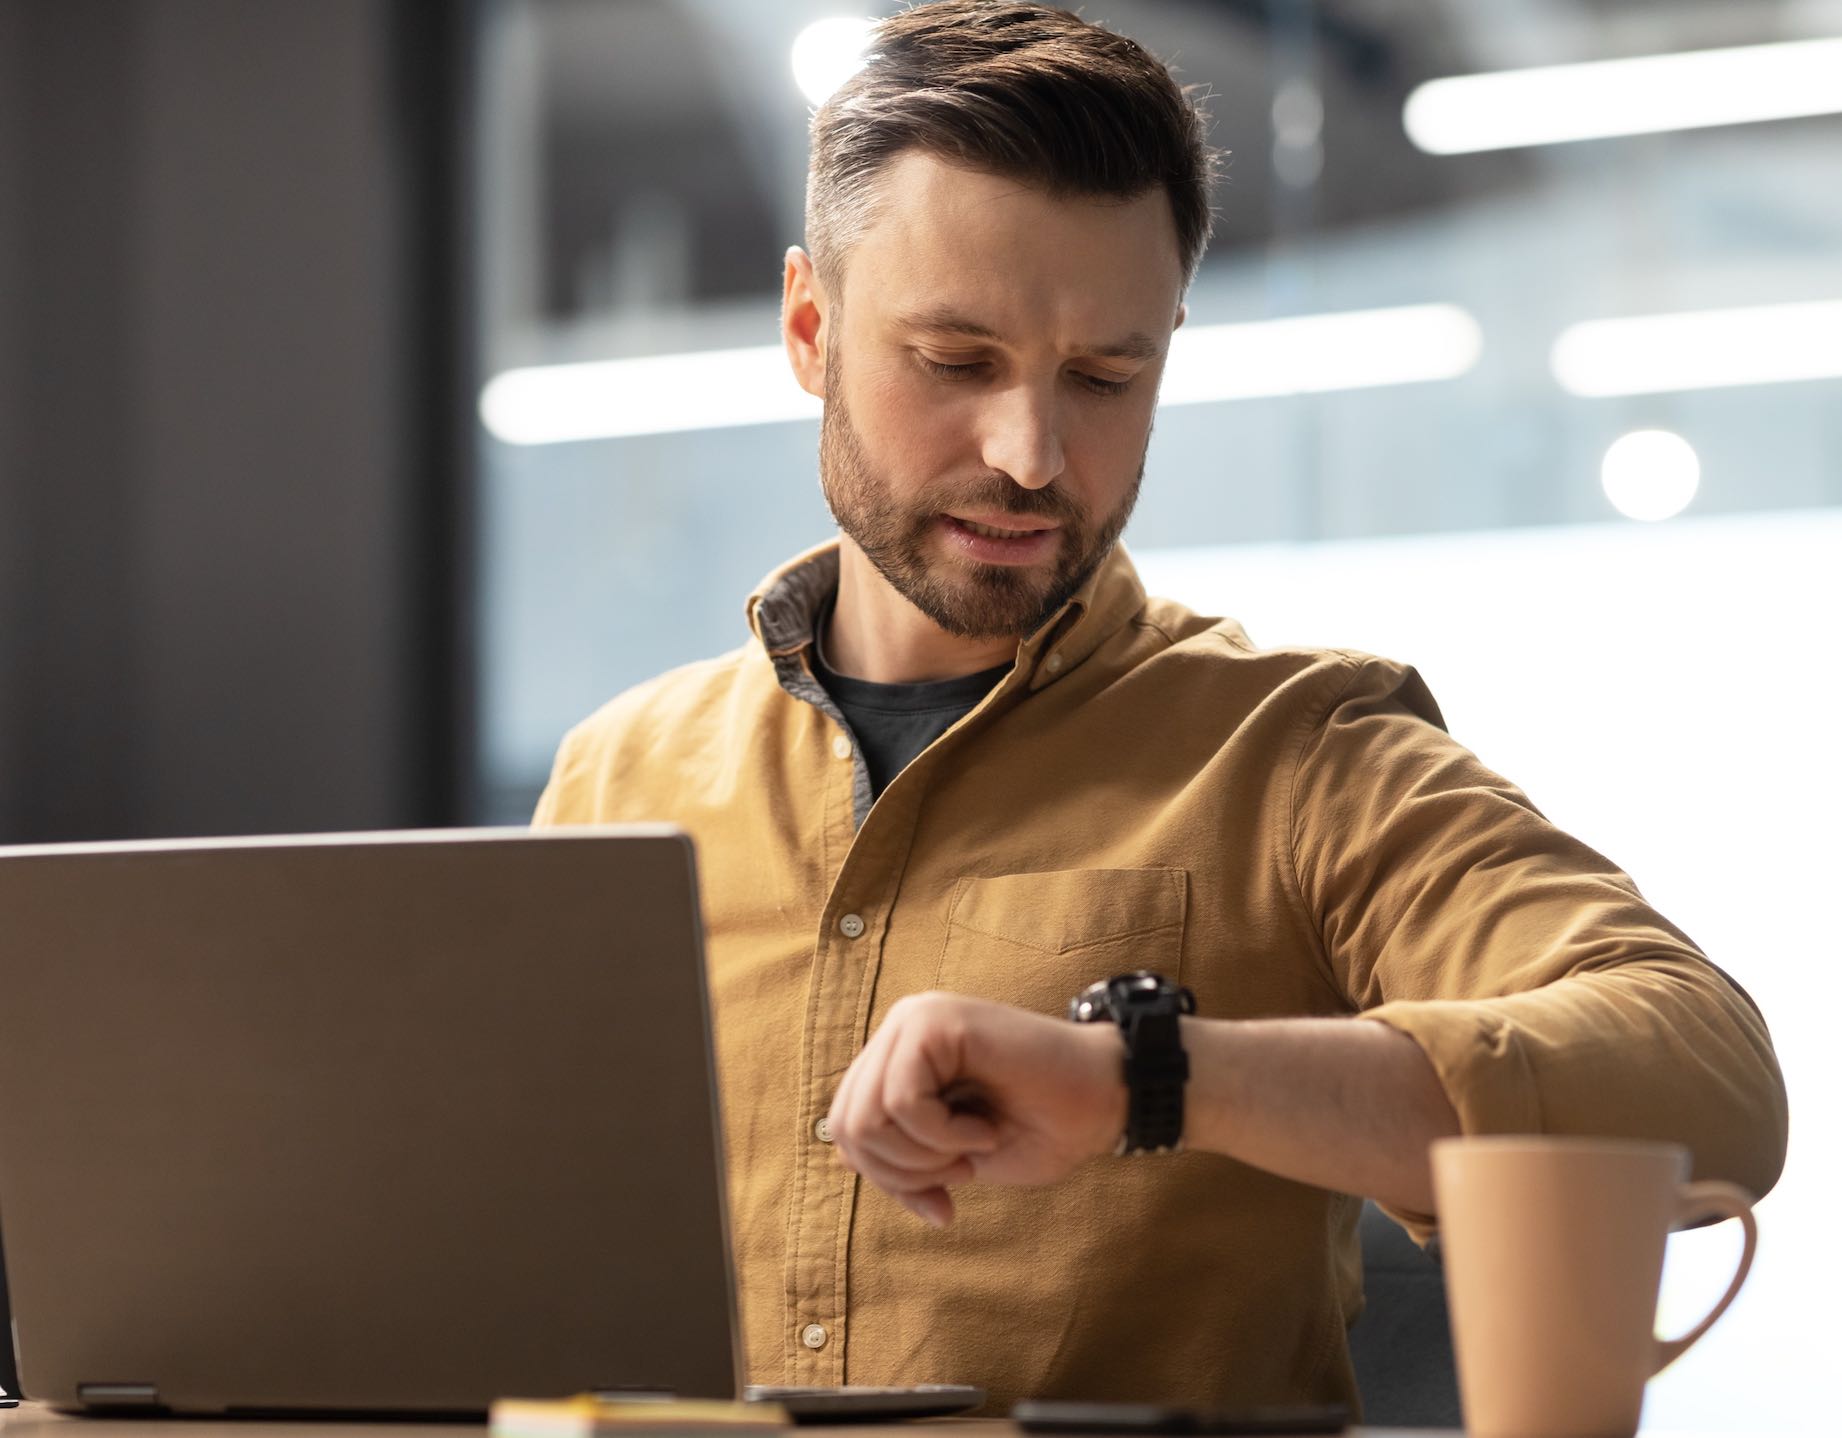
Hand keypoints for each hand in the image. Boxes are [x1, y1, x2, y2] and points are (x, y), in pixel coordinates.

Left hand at [826, 991, 1126, 1226]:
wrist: (1105, 1102)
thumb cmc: (1039, 1127)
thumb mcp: (953, 1158)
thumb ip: (899, 1153)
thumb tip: (842, 1162)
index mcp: (898, 1058)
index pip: (844, 1128)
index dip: (885, 1178)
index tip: (940, 1200)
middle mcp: (899, 1030)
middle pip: (846, 1125)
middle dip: (901, 1173)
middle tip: (960, 1171)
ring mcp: (915, 1019)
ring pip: (868, 1116)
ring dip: (927, 1156)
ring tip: (975, 1145)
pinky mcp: (937, 1021)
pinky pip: (903, 1102)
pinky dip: (944, 1136)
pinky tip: (983, 1126)